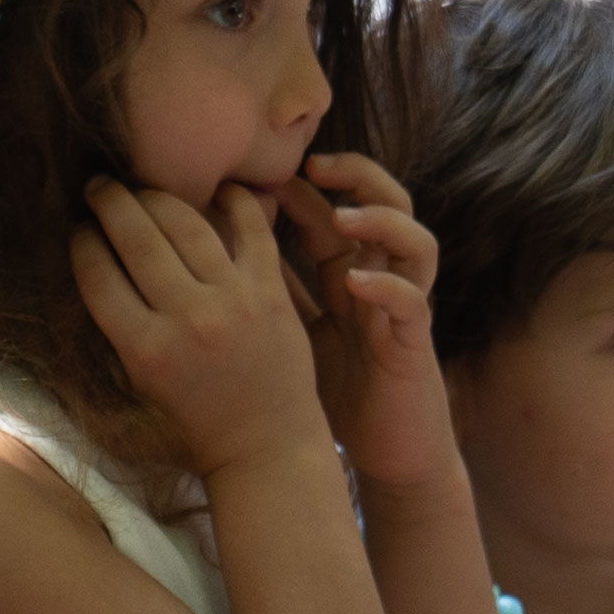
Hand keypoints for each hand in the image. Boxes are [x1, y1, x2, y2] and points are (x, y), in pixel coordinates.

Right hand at [73, 176, 334, 482]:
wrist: (267, 445)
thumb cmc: (196, 422)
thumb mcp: (141, 382)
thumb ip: (120, 327)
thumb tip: (97, 262)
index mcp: (146, 351)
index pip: (98, 275)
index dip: (81, 242)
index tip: (78, 229)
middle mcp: (188, 320)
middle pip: (135, 239)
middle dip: (109, 203)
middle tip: (98, 186)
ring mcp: (233, 301)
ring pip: (185, 224)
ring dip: (156, 196)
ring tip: (141, 187)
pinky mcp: (271, 291)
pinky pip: (251, 229)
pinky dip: (235, 200)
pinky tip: (218, 187)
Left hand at [280, 150, 453, 492]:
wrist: (383, 450)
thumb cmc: (329, 391)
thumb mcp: (288, 332)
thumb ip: (265, 290)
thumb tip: (198, 256)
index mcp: (345, 273)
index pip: (329, 210)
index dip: (301, 184)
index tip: (259, 167)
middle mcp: (378, 279)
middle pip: (383, 205)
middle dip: (354, 177)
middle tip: (313, 163)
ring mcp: (400, 309)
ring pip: (415, 241)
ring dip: (381, 223)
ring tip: (343, 217)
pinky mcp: (413, 344)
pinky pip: (414, 303)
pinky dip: (388, 287)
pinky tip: (356, 281)